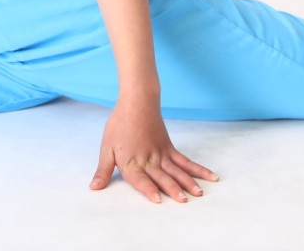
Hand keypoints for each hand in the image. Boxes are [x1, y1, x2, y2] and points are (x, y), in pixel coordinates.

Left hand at [90, 100, 218, 203]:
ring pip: (177, 170)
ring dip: (188, 182)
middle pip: (162, 176)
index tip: (158, 199)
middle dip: (173, 189)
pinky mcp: (170, 149)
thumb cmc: (119, 125)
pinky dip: (198, 169)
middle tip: (184, 200)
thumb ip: (103, 170)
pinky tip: (210, 176)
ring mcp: (162, 154)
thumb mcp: (107, 148)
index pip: (140, 178)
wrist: (136, 102)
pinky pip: (185, 161)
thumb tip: (94, 187)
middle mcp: (148, 159)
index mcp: (131, 161)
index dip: (148, 188)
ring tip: (199, 193)